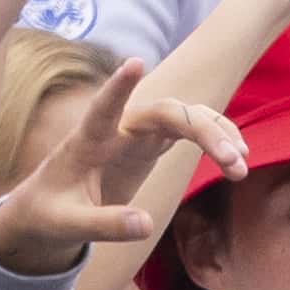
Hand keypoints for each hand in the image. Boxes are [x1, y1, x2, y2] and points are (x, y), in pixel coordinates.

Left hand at [0, 58, 241, 277]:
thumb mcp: (68, 227)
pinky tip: (238, 163)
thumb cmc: (50, 213)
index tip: (135, 62)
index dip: (118, 87)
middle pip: (166, 112)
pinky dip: (216, 141)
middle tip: (234, 161)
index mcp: (87, 141)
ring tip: (241, 168)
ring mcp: (138, 133)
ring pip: (186, 117)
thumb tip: (146, 224)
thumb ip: (103, 225)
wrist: (49, 209)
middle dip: (203, 130)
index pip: (103, 109)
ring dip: (217, 135)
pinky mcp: (152, 144)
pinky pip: (191, 131)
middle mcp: (118, 128)